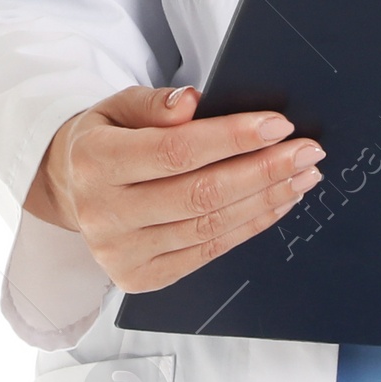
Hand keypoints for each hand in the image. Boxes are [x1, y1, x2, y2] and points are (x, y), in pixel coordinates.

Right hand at [23, 85, 324, 292]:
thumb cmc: (107, 138)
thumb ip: (153, 103)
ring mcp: (121, 255)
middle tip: (307, 151)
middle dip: (263, 170)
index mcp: (95, 163)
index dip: (231, 138)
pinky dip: (249, 225)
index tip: (277, 124)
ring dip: (265, 198)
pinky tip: (277, 202)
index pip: (174, 151)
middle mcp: (104, 215)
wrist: (73, 189)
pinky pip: (208, 251)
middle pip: (199, 194)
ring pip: (209, 226)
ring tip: (302, 174)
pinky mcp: (142, 279)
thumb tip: (191, 102)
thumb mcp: (117, 106)